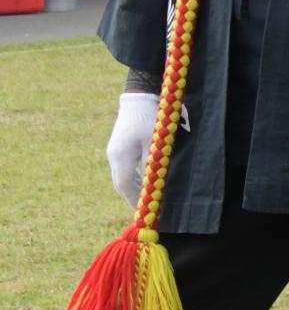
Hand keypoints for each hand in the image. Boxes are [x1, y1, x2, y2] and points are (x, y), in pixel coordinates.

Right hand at [105, 92, 157, 206]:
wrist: (139, 98)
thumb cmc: (150, 118)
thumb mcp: (154, 142)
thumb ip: (151, 164)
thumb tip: (151, 185)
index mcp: (121, 156)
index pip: (124, 185)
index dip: (133, 199)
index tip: (143, 211)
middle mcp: (114, 156)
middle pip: (120, 183)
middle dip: (132, 197)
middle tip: (144, 210)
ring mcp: (114, 151)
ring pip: (121, 177)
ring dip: (131, 189)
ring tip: (143, 200)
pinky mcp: (118, 147)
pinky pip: (123, 169)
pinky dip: (131, 179)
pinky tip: (141, 183)